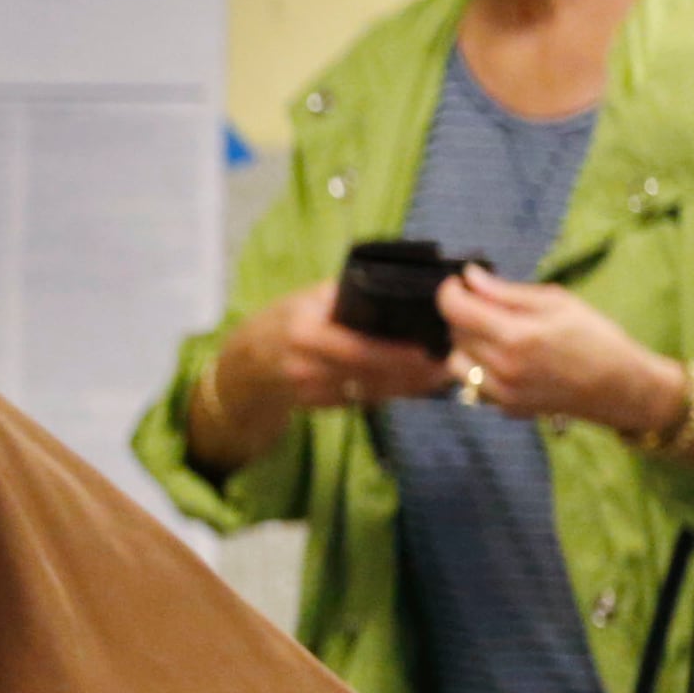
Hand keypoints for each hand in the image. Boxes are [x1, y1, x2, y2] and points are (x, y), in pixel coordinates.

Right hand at [234, 282, 460, 419]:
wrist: (248, 360)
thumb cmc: (288, 319)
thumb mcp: (310, 298)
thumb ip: (348, 295)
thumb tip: (400, 286)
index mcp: (304, 332)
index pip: (355, 347)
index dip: (393, 352)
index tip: (428, 349)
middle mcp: (305, 365)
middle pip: (367, 374)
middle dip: (410, 372)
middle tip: (446, 365)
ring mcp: (310, 390)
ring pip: (369, 392)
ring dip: (408, 385)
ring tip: (439, 375)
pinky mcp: (319, 406)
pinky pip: (362, 400)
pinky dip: (391, 393)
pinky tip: (414, 385)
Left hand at [440, 269, 681, 434]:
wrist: (621, 387)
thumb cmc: (597, 339)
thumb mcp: (558, 303)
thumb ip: (507, 292)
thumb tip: (471, 276)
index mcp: (516, 336)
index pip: (456, 310)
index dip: (449, 291)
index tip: (458, 282)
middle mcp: (502, 367)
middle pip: (455, 333)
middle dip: (464, 313)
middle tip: (488, 304)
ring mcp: (501, 392)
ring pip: (456, 361)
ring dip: (466, 343)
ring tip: (496, 334)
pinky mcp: (505, 407)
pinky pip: (472, 383)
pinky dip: (479, 367)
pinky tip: (506, 358)